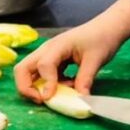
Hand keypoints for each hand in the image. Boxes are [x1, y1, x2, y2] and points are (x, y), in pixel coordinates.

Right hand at [14, 0, 129, 100]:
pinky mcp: (53, 61)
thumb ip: (85, 79)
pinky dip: (48, 85)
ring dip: (36, 87)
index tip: (51, 97)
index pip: (43, 65)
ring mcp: (48, 55)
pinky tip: (67, 85)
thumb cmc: (102, 39)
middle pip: (22, 68)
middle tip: (41, 100)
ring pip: (28, 72)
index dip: (46, 83)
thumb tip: (80, 100)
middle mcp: (47, 50)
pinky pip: (42, 75)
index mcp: (57, 46)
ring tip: (58, 94)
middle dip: (26, 87)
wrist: (107, 28)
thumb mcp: (96, 60)